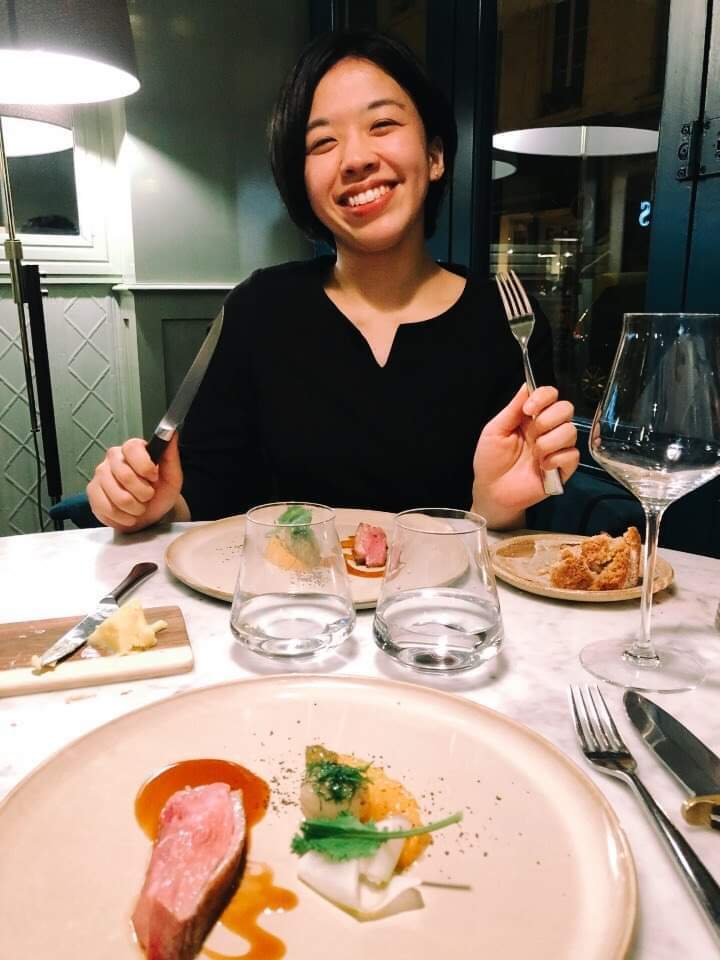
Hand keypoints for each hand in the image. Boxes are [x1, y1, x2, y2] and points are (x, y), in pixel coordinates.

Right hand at [87, 434, 183, 530]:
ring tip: (139, 506)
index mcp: (133, 449)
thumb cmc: (160, 492)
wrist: (150, 513)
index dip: (145, 467)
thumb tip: (171, 432)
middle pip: (125, 475)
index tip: (154, 478)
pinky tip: (128, 514)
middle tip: (149, 496)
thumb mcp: (172, 477)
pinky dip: (123, 517)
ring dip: (135, 508)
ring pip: (117, 496)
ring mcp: (100, 475)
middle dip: (143, 493)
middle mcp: (113, 457)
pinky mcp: (92, 492)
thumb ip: (170, 456)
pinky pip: (107, 508)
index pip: (132, 448)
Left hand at [472, 385, 578, 526]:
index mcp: (531, 417)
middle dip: (549, 418)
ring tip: (535, 454)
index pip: (550, 395)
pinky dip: (556, 459)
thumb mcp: (495, 430)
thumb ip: (512, 408)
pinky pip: (572, 455)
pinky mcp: (564, 468)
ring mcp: (557, 448)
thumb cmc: (490, 460)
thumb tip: (527, 384)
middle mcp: (547, 429)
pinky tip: (542, 467)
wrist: (492, 492)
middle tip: (532, 433)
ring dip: (550, 441)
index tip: (529, 409)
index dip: (544, 396)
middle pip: (566, 408)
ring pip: (570, 431)